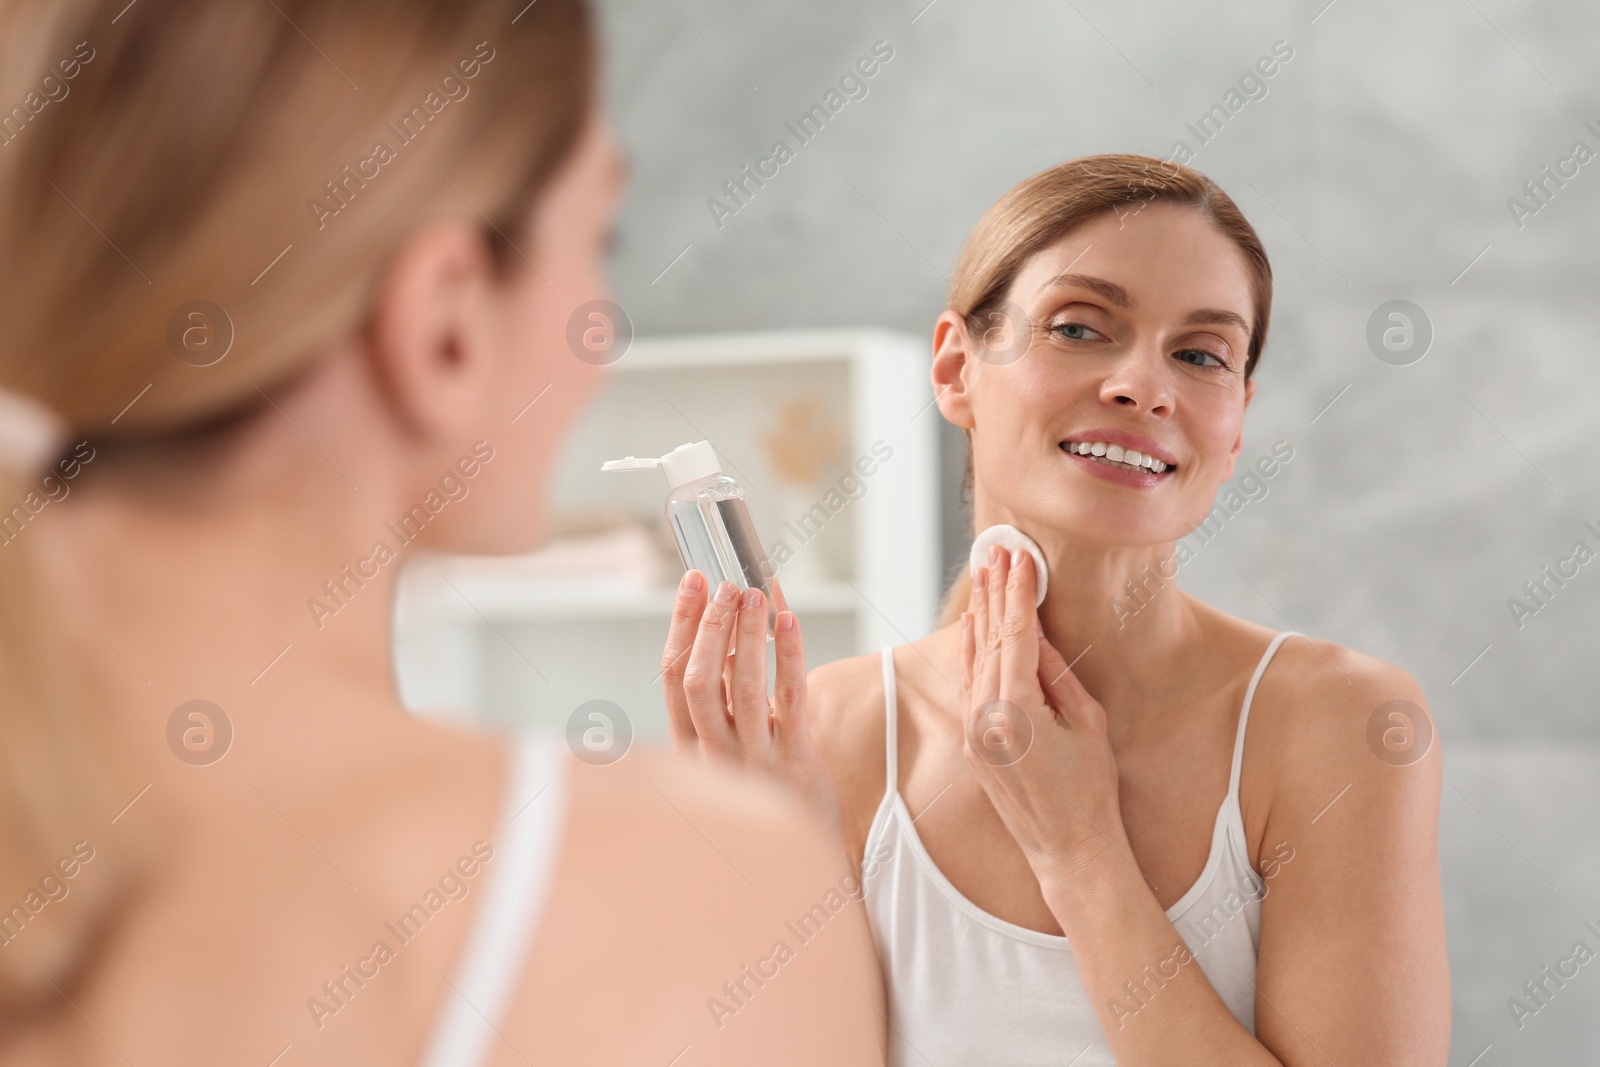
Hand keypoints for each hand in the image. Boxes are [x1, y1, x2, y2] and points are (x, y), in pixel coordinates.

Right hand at [661, 571, 844, 834]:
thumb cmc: (767, 791)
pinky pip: (789, 700)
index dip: (680, 625)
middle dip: (709, 624)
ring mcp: (751, 762)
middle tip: (726, 582)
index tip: (692, 581)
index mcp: (689, 747)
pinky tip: (789, 622)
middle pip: (697, 680)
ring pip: (740, 687)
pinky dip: (787, 656)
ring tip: (755, 594)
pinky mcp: (793, 764)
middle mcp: (711, 756)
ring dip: (745, 635)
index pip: (671, 677)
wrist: (801, 859)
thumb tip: (732, 625)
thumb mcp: (732, 746)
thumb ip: (727, 696)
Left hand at [962, 545, 1126, 884]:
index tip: (1019, 556)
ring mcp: (971, 732)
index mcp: (1015, 710)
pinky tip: (972, 626)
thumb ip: (1055, 673)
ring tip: (984, 574)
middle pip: (986, 639)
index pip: (1014, 634)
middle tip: (996, 550)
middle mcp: (983, 718)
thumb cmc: (1091, 788)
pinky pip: (968, 684)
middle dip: (993, 592)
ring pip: (972, 658)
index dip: (1017, 592)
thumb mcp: (1085, 722)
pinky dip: (970, 651)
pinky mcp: (970, 743)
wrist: (1068, 849)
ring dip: (979, 615)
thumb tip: (1032, 631)